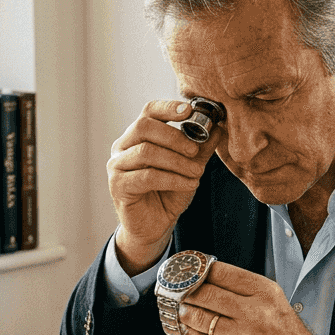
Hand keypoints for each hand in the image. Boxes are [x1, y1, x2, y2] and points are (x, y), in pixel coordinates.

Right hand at [107, 101, 220, 274]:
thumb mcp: (189, 167)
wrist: (155, 226)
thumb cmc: (167, 194)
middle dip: (174, 136)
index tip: (189, 111)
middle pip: (144, 127)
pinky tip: (189, 184)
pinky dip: (172, 178)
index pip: (148, 112)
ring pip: (146, 152)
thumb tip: (218, 128)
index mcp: (137, 137)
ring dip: (177, 161)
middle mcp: (122, 147)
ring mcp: (117, 166)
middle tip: (195, 150)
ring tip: (197, 173)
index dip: (168, 108)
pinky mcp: (118, 186)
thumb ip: (200, 148)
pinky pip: (147, 176)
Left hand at [176, 262, 327, 334]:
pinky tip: (189, 330)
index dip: (199, 271)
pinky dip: (189, 334)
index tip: (189, 272)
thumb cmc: (285, 333)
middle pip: (205, 294)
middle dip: (187, 292)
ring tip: (183, 310)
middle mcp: (252, 312)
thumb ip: (244, 289)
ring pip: (199, 318)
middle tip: (179, 291)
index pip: (221, 273)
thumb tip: (206, 279)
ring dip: (185, 312)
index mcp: (264, 292)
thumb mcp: (273, 300)